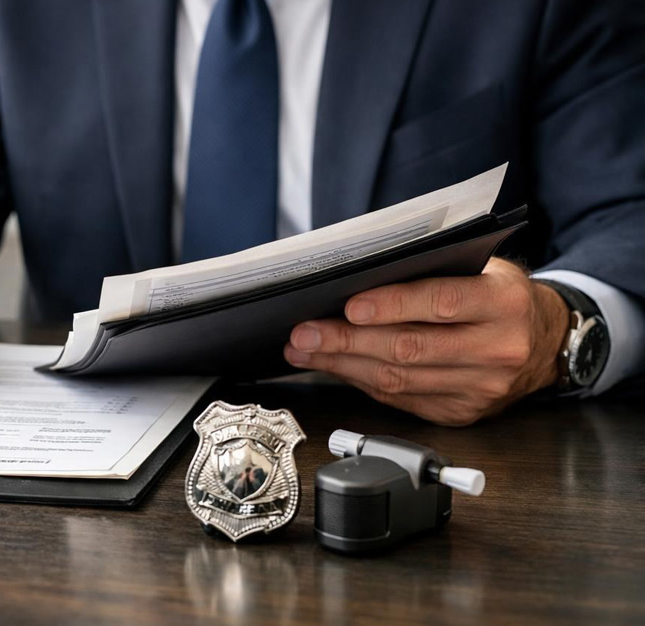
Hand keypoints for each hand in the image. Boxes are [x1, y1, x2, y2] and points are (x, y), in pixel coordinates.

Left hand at [283, 258, 569, 425]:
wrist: (545, 341)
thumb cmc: (499, 296)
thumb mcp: (481, 269)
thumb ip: (432, 273)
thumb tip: (358, 280)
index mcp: (505, 303)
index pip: (442, 303)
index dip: (392, 305)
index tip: (348, 306)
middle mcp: (498, 350)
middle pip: (411, 349)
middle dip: (347, 342)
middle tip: (304, 334)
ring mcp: (481, 388)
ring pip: (400, 381)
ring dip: (343, 366)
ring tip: (305, 351)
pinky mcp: (463, 413)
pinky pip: (402, 399)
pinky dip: (361, 383)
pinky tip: (334, 368)